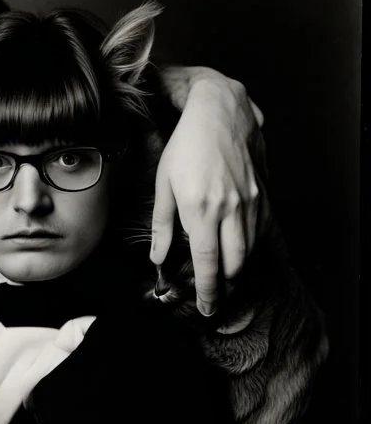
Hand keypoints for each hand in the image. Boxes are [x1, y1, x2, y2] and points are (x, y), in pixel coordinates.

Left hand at [151, 69, 263, 315]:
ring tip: (224, 280)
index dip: (208, 291)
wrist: (221, 114)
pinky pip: (261, 232)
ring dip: (238, 270)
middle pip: (234, 264)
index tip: (206, 309)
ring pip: (250, 251)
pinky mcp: (264, 195)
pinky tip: (239, 252)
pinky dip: (251, 248)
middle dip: (226, 288)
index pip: (207, 263)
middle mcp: (230, 210)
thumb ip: (162, 224)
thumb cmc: (186, 146)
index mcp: (200, 210)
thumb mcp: (163, 183)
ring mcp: (251, 203)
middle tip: (215, 300)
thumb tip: (158, 258)